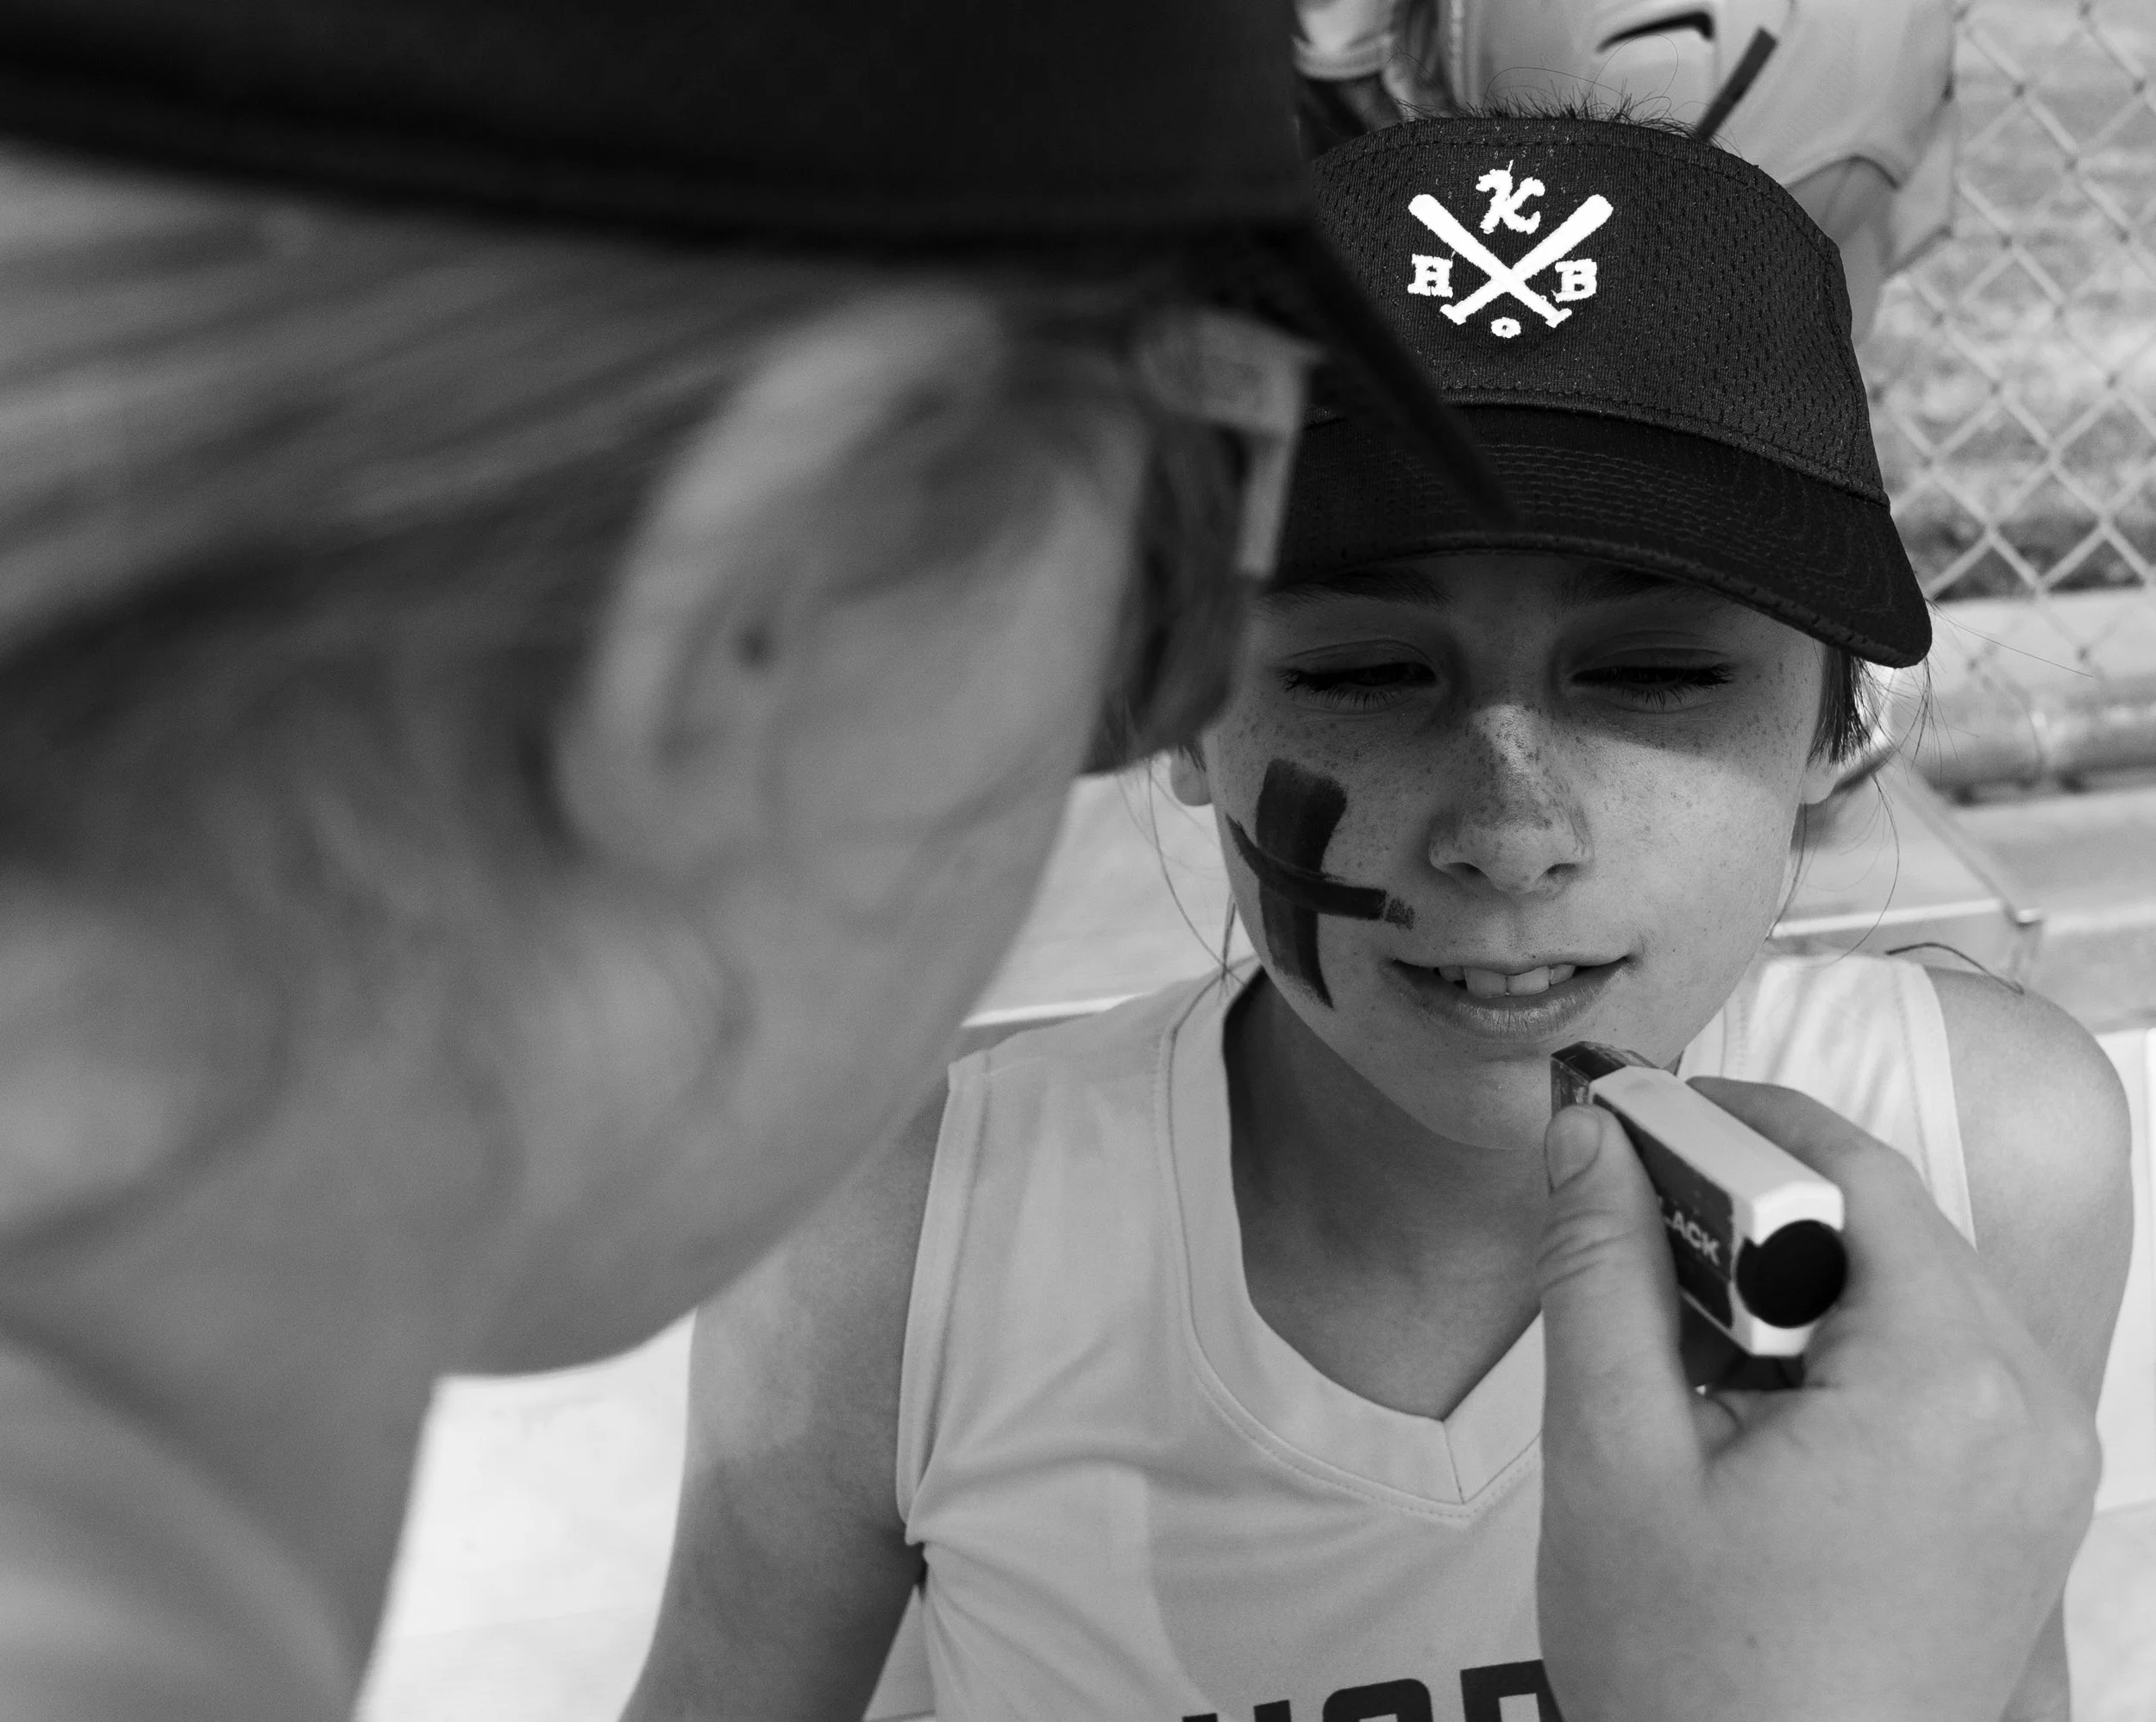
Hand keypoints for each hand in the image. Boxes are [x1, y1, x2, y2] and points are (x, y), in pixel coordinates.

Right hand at [1534, 1079, 2099, 1721]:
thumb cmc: (1690, 1673)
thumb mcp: (1614, 1455)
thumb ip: (1602, 1271)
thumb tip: (1590, 1132)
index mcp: (1945, 1386)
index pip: (1852, 1171)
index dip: (1731, 1122)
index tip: (1628, 1115)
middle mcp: (2029, 1412)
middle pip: (1890, 1226)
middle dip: (1754, 1208)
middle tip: (1631, 1229)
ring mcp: (2041, 1467)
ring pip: (1912, 1289)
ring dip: (1791, 1281)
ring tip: (1676, 1341)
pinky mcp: (2023, 1509)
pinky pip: (1936, 1365)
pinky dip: (1838, 1348)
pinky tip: (1745, 1404)